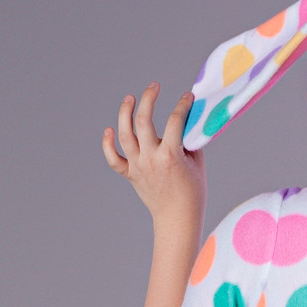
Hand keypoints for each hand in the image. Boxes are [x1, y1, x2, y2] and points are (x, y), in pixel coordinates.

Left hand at [102, 82, 205, 223]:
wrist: (178, 220)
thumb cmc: (192, 192)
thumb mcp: (198, 164)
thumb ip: (190, 140)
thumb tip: (187, 119)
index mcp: (171, 156)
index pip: (175, 121)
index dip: (182, 104)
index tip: (187, 97)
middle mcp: (151, 159)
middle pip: (143, 121)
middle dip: (148, 98)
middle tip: (154, 87)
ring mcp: (138, 167)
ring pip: (124, 134)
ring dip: (125, 112)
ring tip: (130, 98)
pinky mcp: (130, 175)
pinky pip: (113, 159)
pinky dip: (108, 144)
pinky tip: (110, 130)